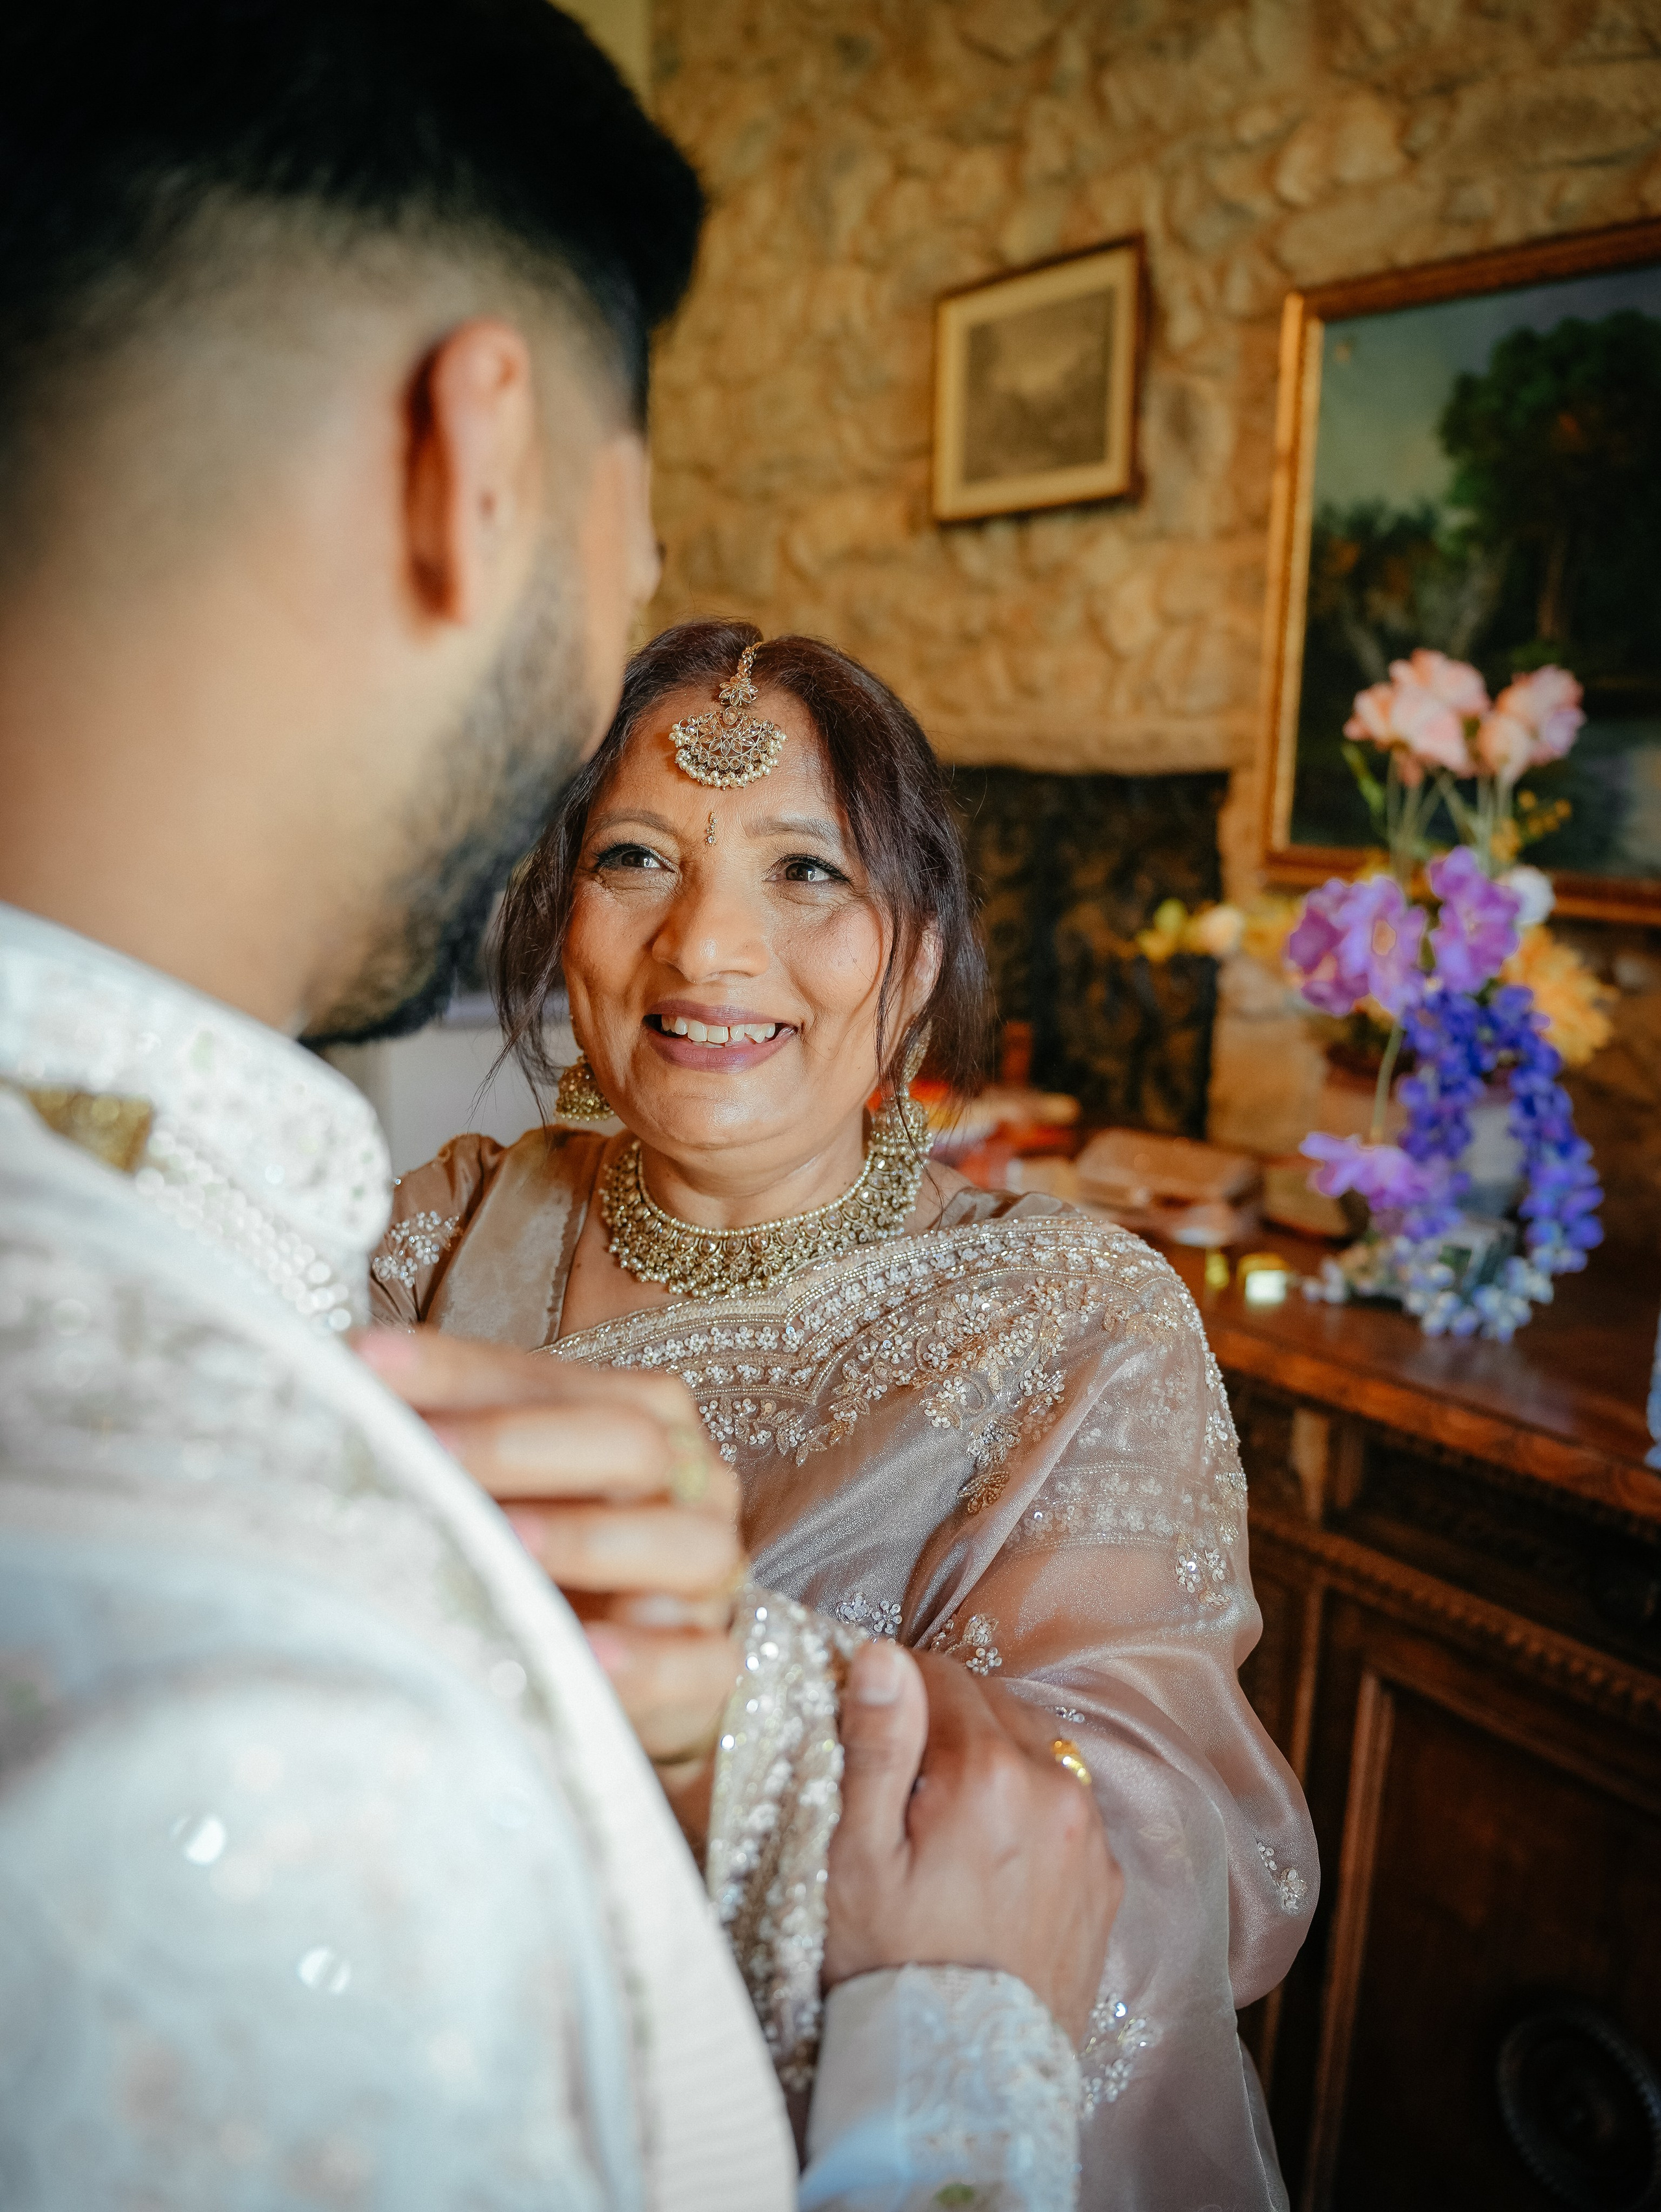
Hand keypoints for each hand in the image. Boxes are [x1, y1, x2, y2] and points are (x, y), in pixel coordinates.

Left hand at [354, 1328, 745, 1778]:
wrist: (629, 1667)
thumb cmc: (550, 1562)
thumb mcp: (506, 1491)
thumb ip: (454, 1443)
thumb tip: (330, 1400)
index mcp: (644, 1415)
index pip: (550, 1378)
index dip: (456, 1369)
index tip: (362, 1363)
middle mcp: (691, 1481)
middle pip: (626, 1441)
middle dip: (516, 1443)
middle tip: (425, 1452)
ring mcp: (711, 1574)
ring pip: (681, 1543)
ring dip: (587, 1538)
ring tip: (506, 1542)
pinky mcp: (715, 1665)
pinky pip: (698, 1661)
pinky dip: (644, 1660)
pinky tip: (588, 1656)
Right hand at [823, 1643, 1120, 2044]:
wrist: (961, 2083)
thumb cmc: (891, 1966)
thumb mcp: (858, 1855)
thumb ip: (877, 1745)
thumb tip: (884, 1655)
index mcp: (988, 1772)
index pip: (941, 1675)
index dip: (898, 1692)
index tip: (871, 1726)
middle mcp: (1055, 1788)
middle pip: (993, 1705)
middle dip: (946, 1723)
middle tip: (901, 1783)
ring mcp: (1090, 1837)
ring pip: (1035, 1751)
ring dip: (992, 1761)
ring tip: (945, 1820)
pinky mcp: (1106, 1882)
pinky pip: (1066, 1809)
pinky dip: (1029, 1811)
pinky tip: (989, 1857)